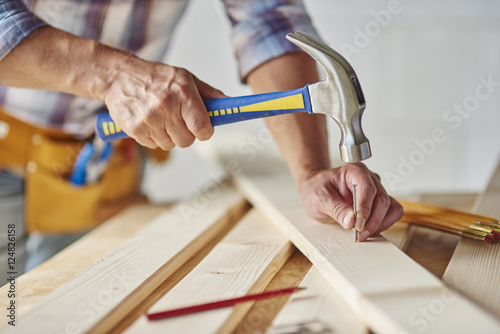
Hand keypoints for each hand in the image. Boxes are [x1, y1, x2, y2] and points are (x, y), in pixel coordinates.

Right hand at [103, 56, 225, 149]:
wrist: (119, 77)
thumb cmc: (155, 77)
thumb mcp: (185, 78)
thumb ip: (209, 94)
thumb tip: (228, 104)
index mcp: (182, 93)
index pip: (202, 128)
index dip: (205, 131)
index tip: (203, 128)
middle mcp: (166, 107)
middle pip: (187, 141)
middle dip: (186, 133)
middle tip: (178, 119)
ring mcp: (149, 120)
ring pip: (171, 145)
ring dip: (169, 136)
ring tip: (161, 118)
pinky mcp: (135, 129)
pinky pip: (154, 145)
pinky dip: (154, 137)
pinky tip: (150, 121)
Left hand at [298, 163, 403, 241]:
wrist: (314, 189)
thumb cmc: (316, 189)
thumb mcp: (319, 199)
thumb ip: (336, 209)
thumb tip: (351, 220)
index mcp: (354, 171)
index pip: (368, 188)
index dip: (365, 209)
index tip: (358, 225)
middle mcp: (368, 178)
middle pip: (382, 199)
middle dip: (372, 220)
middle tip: (359, 234)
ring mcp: (375, 189)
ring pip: (390, 206)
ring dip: (380, 223)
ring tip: (363, 233)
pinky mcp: (377, 202)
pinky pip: (391, 212)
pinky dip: (384, 223)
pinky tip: (369, 229)